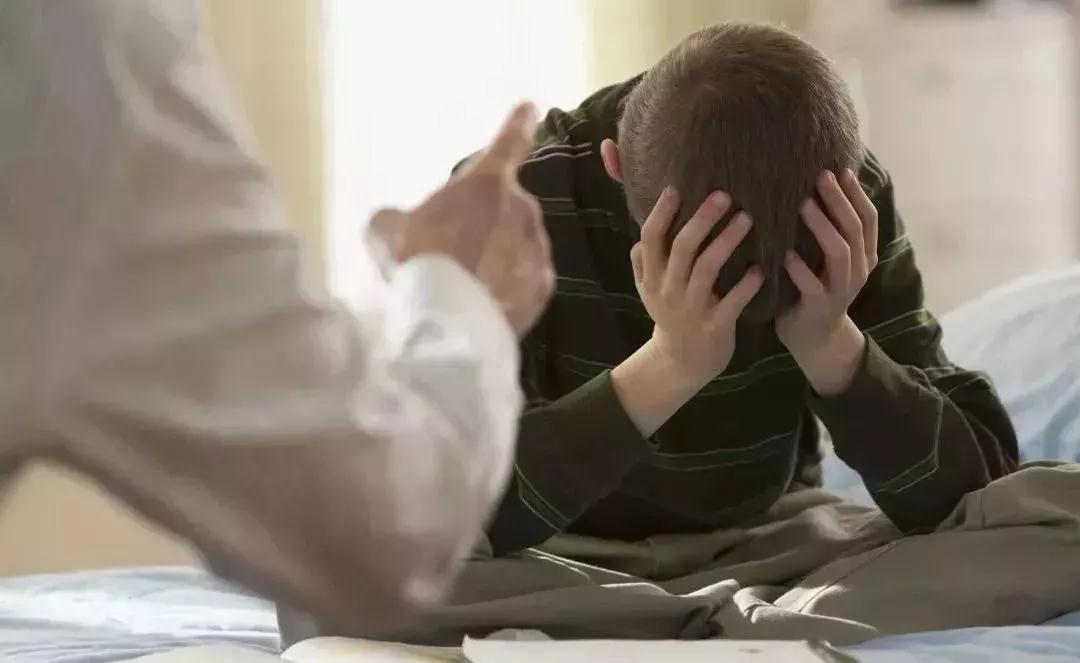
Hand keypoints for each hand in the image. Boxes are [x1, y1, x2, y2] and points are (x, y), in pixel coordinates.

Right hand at [368, 103, 553, 335]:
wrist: (448, 321)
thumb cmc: (416, 264)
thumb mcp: (386, 230)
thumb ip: (398, 217)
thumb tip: (398, 224)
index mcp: (486, 183)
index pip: (510, 141)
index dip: (519, 123)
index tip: (530, 108)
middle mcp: (521, 209)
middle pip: (503, 210)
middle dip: (483, 226)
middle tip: (452, 254)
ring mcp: (537, 247)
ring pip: (516, 245)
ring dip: (496, 258)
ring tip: (465, 285)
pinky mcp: (544, 285)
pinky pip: (525, 279)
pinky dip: (508, 287)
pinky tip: (483, 302)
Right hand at [611, 188, 762, 436]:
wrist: (681, 363)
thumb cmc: (669, 317)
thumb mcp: (648, 291)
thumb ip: (642, 263)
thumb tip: (641, 235)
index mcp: (653, 277)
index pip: (650, 239)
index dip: (661, 214)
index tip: (675, 189)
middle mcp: (669, 290)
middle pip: (682, 248)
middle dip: (702, 220)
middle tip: (724, 195)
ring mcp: (691, 309)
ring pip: (707, 269)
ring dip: (727, 242)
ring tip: (747, 219)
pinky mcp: (715, 327)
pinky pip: (732, 301)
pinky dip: (747, 285)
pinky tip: (761, 269)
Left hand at [775, 169, 878, 395]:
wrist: (815, 337)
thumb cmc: (816, 287)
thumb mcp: (830, 258)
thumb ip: (831, 230)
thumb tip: (820, 187)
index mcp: (864, 255)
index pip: (868, 219)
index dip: (857, 194)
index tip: (841, 170)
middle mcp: (858, 270)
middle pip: (854, 229)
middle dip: (839, 201)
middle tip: (821, 177)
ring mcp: (841, 289)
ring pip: (839, 253)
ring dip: (822, 227)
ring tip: (804, 205)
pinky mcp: (820, 306)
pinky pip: (812, 286)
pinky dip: (800, 269)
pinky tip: (786, 254)